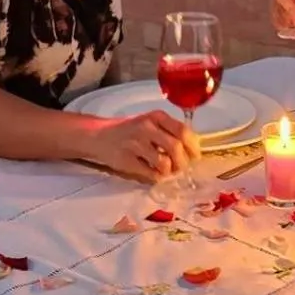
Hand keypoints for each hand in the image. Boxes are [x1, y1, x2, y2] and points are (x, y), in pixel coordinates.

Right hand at [83, 110, 200, 182]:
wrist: (100, 136)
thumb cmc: (131, 131)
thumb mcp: (151, 123)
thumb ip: (170, 131)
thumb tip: (193, 148)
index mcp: (156, 117)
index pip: (183, 131)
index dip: (193, 147)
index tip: (195, 156)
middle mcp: (146, 128)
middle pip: (175, 148)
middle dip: (183, 162)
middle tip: (181, 168)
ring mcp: (136, 144)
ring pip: (164, 163)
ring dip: (169, 171)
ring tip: (166, 171)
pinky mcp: (127, 160)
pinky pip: (150, 173)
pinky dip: (157, 177)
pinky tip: (154, 173)